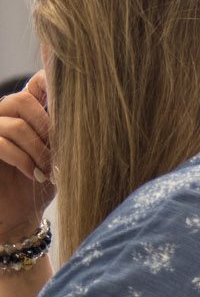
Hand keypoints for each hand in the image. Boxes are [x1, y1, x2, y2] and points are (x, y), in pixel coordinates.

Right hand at [0, 71, 53, 238]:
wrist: (18, 215)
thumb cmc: (43, 183)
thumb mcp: (62, 154)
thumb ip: (68, 131)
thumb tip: (94, 114)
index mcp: (27, 109)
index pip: (37, 81)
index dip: (50, 82)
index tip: (69, 102)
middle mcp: (4, 114)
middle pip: (22, 100)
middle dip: (46, 129)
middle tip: (58, 156)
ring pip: (15, 124)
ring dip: (37, 150)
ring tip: (48, 171)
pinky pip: (0, 143)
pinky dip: (22, 159)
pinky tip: (33, 174)